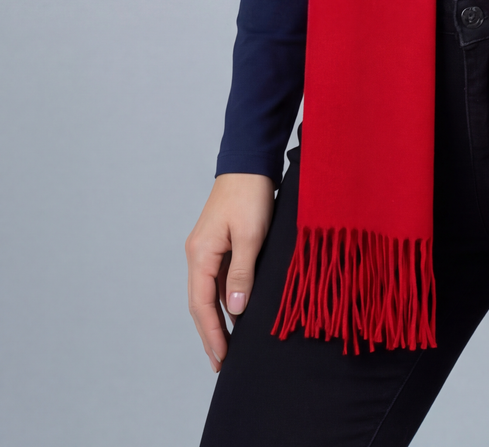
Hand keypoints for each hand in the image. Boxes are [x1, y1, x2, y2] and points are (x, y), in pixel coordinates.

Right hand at [186, 173, 274, 371]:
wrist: (250, 163)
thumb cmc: (251, 195)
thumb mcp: (251, 235)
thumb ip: (242, 273)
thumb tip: (234, 310)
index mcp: (200, 254)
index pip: (201, 304)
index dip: (212, 333)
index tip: (222, 359)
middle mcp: (198, 254)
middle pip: (199, 303)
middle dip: (210, 334)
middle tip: (220, 364)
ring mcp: (207, 249)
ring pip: (208, 293)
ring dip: (216, 319)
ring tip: (226, 348)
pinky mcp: (218, 244)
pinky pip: (217, 280)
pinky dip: (222, 300)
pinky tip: (234, 314)